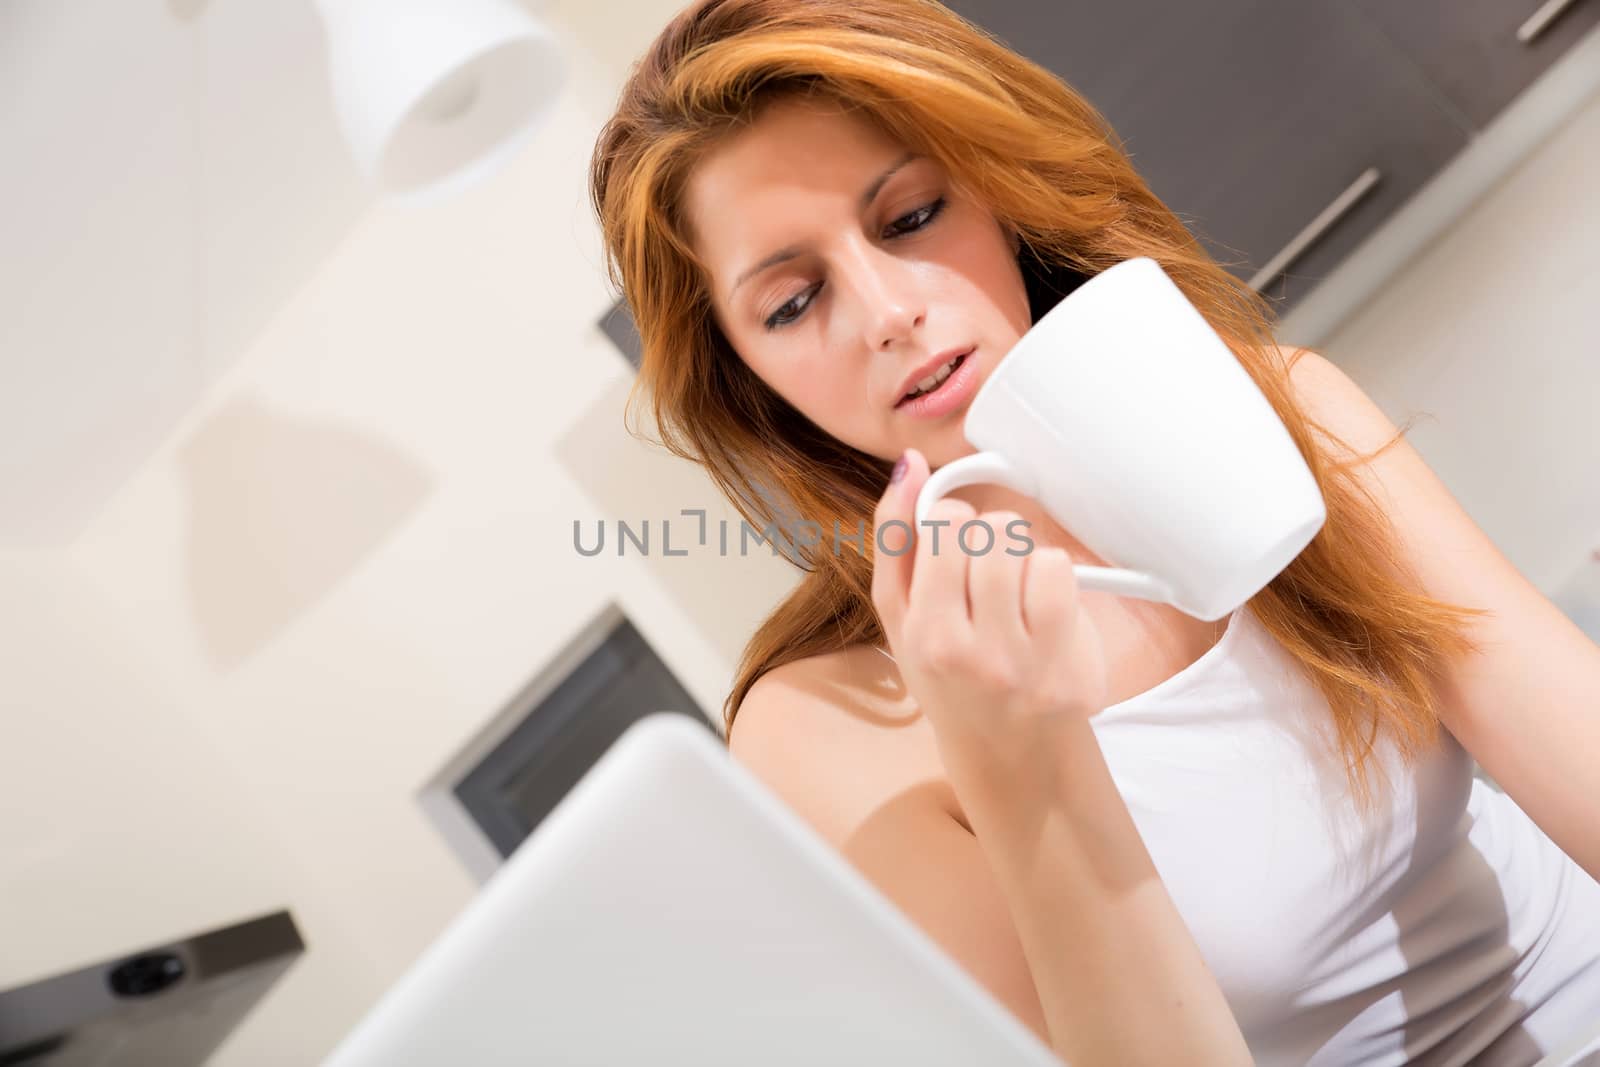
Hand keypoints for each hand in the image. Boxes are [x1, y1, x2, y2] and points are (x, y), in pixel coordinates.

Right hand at [870, 449, 1110, 776]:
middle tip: (988, 579)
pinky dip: (1056, 580)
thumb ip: (895, 539)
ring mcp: (1027, 666)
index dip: (951, 527)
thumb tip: (909, 465)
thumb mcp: (900, 615)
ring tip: (1015, 596)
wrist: (1008, 753)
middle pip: (990, 531)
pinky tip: (1045, 611)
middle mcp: (973, 654)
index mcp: (924, 636)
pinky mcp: (1074, 672)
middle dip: (991, 541)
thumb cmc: (948, 673)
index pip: (944, 522)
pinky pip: (1065, 576)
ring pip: (1030, 549)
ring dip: (1025, 559)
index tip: (953, 556)